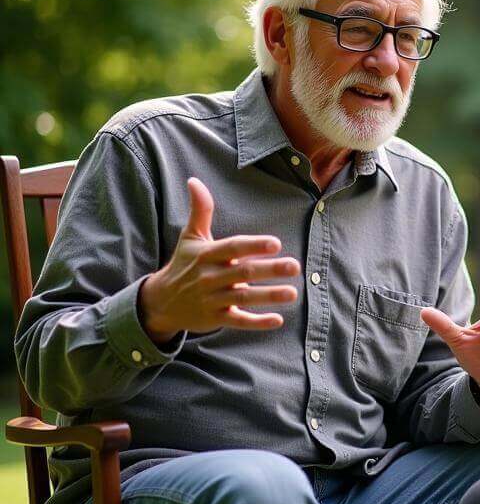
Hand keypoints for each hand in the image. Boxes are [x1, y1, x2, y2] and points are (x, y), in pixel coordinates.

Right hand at [138, 177, 300, 341]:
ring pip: (243, 299)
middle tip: (295, 266)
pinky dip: (256, 323)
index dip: (253, 246)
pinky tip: (277, 320)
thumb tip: (194, 180)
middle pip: (243, 273)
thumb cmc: (184, 264)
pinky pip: (238, 321)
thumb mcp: (190, 237)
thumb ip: (200, 210)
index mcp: (207, 255)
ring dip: (268, 296)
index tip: (276, 243)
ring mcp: (212, 300)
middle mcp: (209, 277)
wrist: (161, 301)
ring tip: (292, 293)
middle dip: (270, 270)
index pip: (233, 248)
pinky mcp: (215, 319)